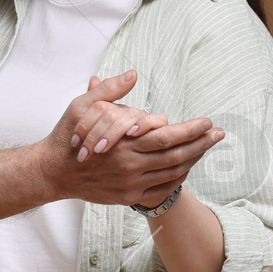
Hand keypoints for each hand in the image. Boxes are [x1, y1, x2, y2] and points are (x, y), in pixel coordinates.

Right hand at [45, 76, 221, 208]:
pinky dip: (178, 179)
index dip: (191, 130)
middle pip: (176, 155)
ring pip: (172, 173)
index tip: (207, 122)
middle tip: (219, 134)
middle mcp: (131, 166)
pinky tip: (187, 167)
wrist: (53, 172)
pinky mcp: (128, 196)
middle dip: (201, 144)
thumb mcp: (82, 106)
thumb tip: (133, 75)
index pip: (167, 136)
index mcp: (124, 143)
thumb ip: (109, 90)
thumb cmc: (68, 136)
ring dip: (193, 160)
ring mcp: (131, 184)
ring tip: (207, 147)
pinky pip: (162, 189)